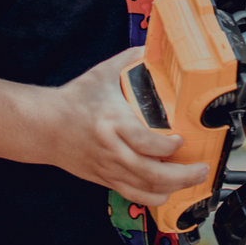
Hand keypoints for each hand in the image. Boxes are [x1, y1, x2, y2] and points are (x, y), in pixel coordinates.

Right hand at [43, 47, 209, 207]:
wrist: (44, 126)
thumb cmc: (73, 100)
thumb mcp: (101, 74)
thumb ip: (128, 60)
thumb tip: (149, 47)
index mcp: (113, 123)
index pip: (145, 142)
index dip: (168, 146)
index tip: (181, 139)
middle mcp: (112, 150)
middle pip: (151, 172)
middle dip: (182, 174)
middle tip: (201, 168)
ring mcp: (109, 168)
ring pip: (145, 188)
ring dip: (173, 188)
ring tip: (193, 180)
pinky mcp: (105, 179)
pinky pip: (133, 196)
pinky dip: (154, 197)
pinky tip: (169, 192)